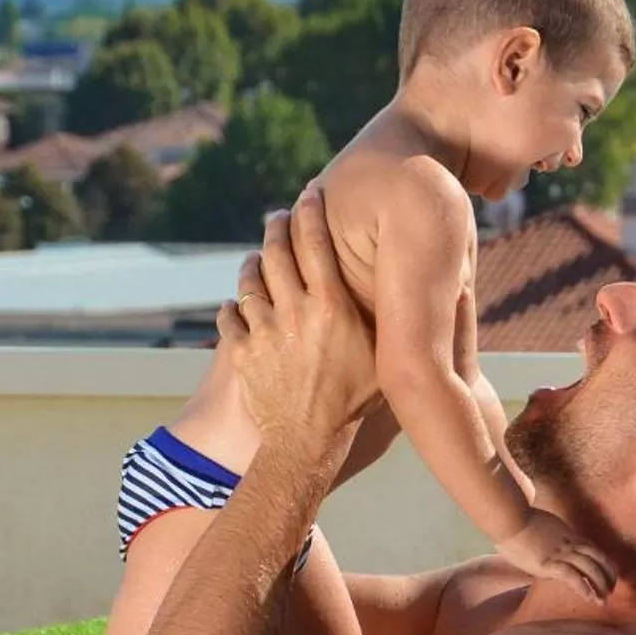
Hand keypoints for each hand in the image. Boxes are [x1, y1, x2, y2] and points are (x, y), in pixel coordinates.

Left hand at [218, 190, 378, 449]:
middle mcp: (294, 310)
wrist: (307, 441)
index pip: (316, 242)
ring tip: (256, 259)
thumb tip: (408, 288)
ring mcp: (263, 330)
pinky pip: (228, 318)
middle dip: (276, 226)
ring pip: (249, 280)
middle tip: (277, 217)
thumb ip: (385, 318)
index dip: (311, 211)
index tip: (310, 193)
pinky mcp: (240, 352)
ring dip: (251, 264)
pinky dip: (230, 309)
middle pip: (277, 251)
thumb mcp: (380, 354)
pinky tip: (235, 307)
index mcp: (331, 306)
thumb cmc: (354, 400)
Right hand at [496, 506, 615, 600]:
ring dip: (600, 584)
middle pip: (598, 557)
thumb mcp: (539, 525)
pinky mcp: (549, 563)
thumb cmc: (515, 521)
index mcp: (567, 534)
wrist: (508, 518)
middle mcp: (568, 543)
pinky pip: (572, 577)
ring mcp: (560, 553)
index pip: (592, 549)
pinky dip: (583, 588)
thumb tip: (542, 542)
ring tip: (604, 599)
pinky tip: (589, 598)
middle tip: (611, 589)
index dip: (603, 562)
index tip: (607, 573)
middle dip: (608, 575)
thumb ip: (547, 534)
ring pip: (590, 568)